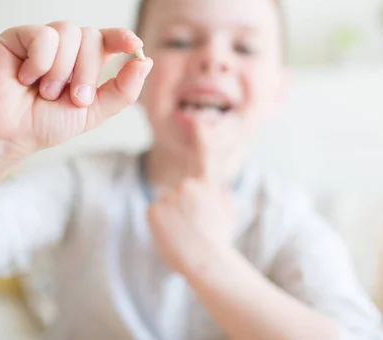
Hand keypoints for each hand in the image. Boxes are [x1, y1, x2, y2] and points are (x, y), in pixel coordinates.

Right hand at [0, 22, 152, 156]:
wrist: (7, 135)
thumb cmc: (45, 124)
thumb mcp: (93, 112)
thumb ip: (122, 91)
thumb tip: (146, 62)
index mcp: (85, 62)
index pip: (108, 40)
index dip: (122, 38)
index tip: (134, 45)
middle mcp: (66, 48)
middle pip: (92, 37)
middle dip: (88, 72)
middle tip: (75, 98)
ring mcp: (42, 40)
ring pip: (69, 32)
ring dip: (62, 70)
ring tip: (46, 92)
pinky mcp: (17, 37)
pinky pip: (43, 35)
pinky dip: (41, 61)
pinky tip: (25, 78)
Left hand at [147, 122, 236, 273]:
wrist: (207, 261)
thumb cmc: (219, 241)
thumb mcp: (228, 214)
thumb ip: (220, 197)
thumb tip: (217, 191)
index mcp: (207, 185)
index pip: (204, 156)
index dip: (201, 138)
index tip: (196, 121)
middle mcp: (188, 185)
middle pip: (179, 191)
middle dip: (183, 206)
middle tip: (193, 227)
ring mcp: (170, 196)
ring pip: (167, 203)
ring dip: (172, 217)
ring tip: (184, 234)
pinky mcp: (154, 209)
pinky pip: (155, 214)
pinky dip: (160, 225)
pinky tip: (173, 235)